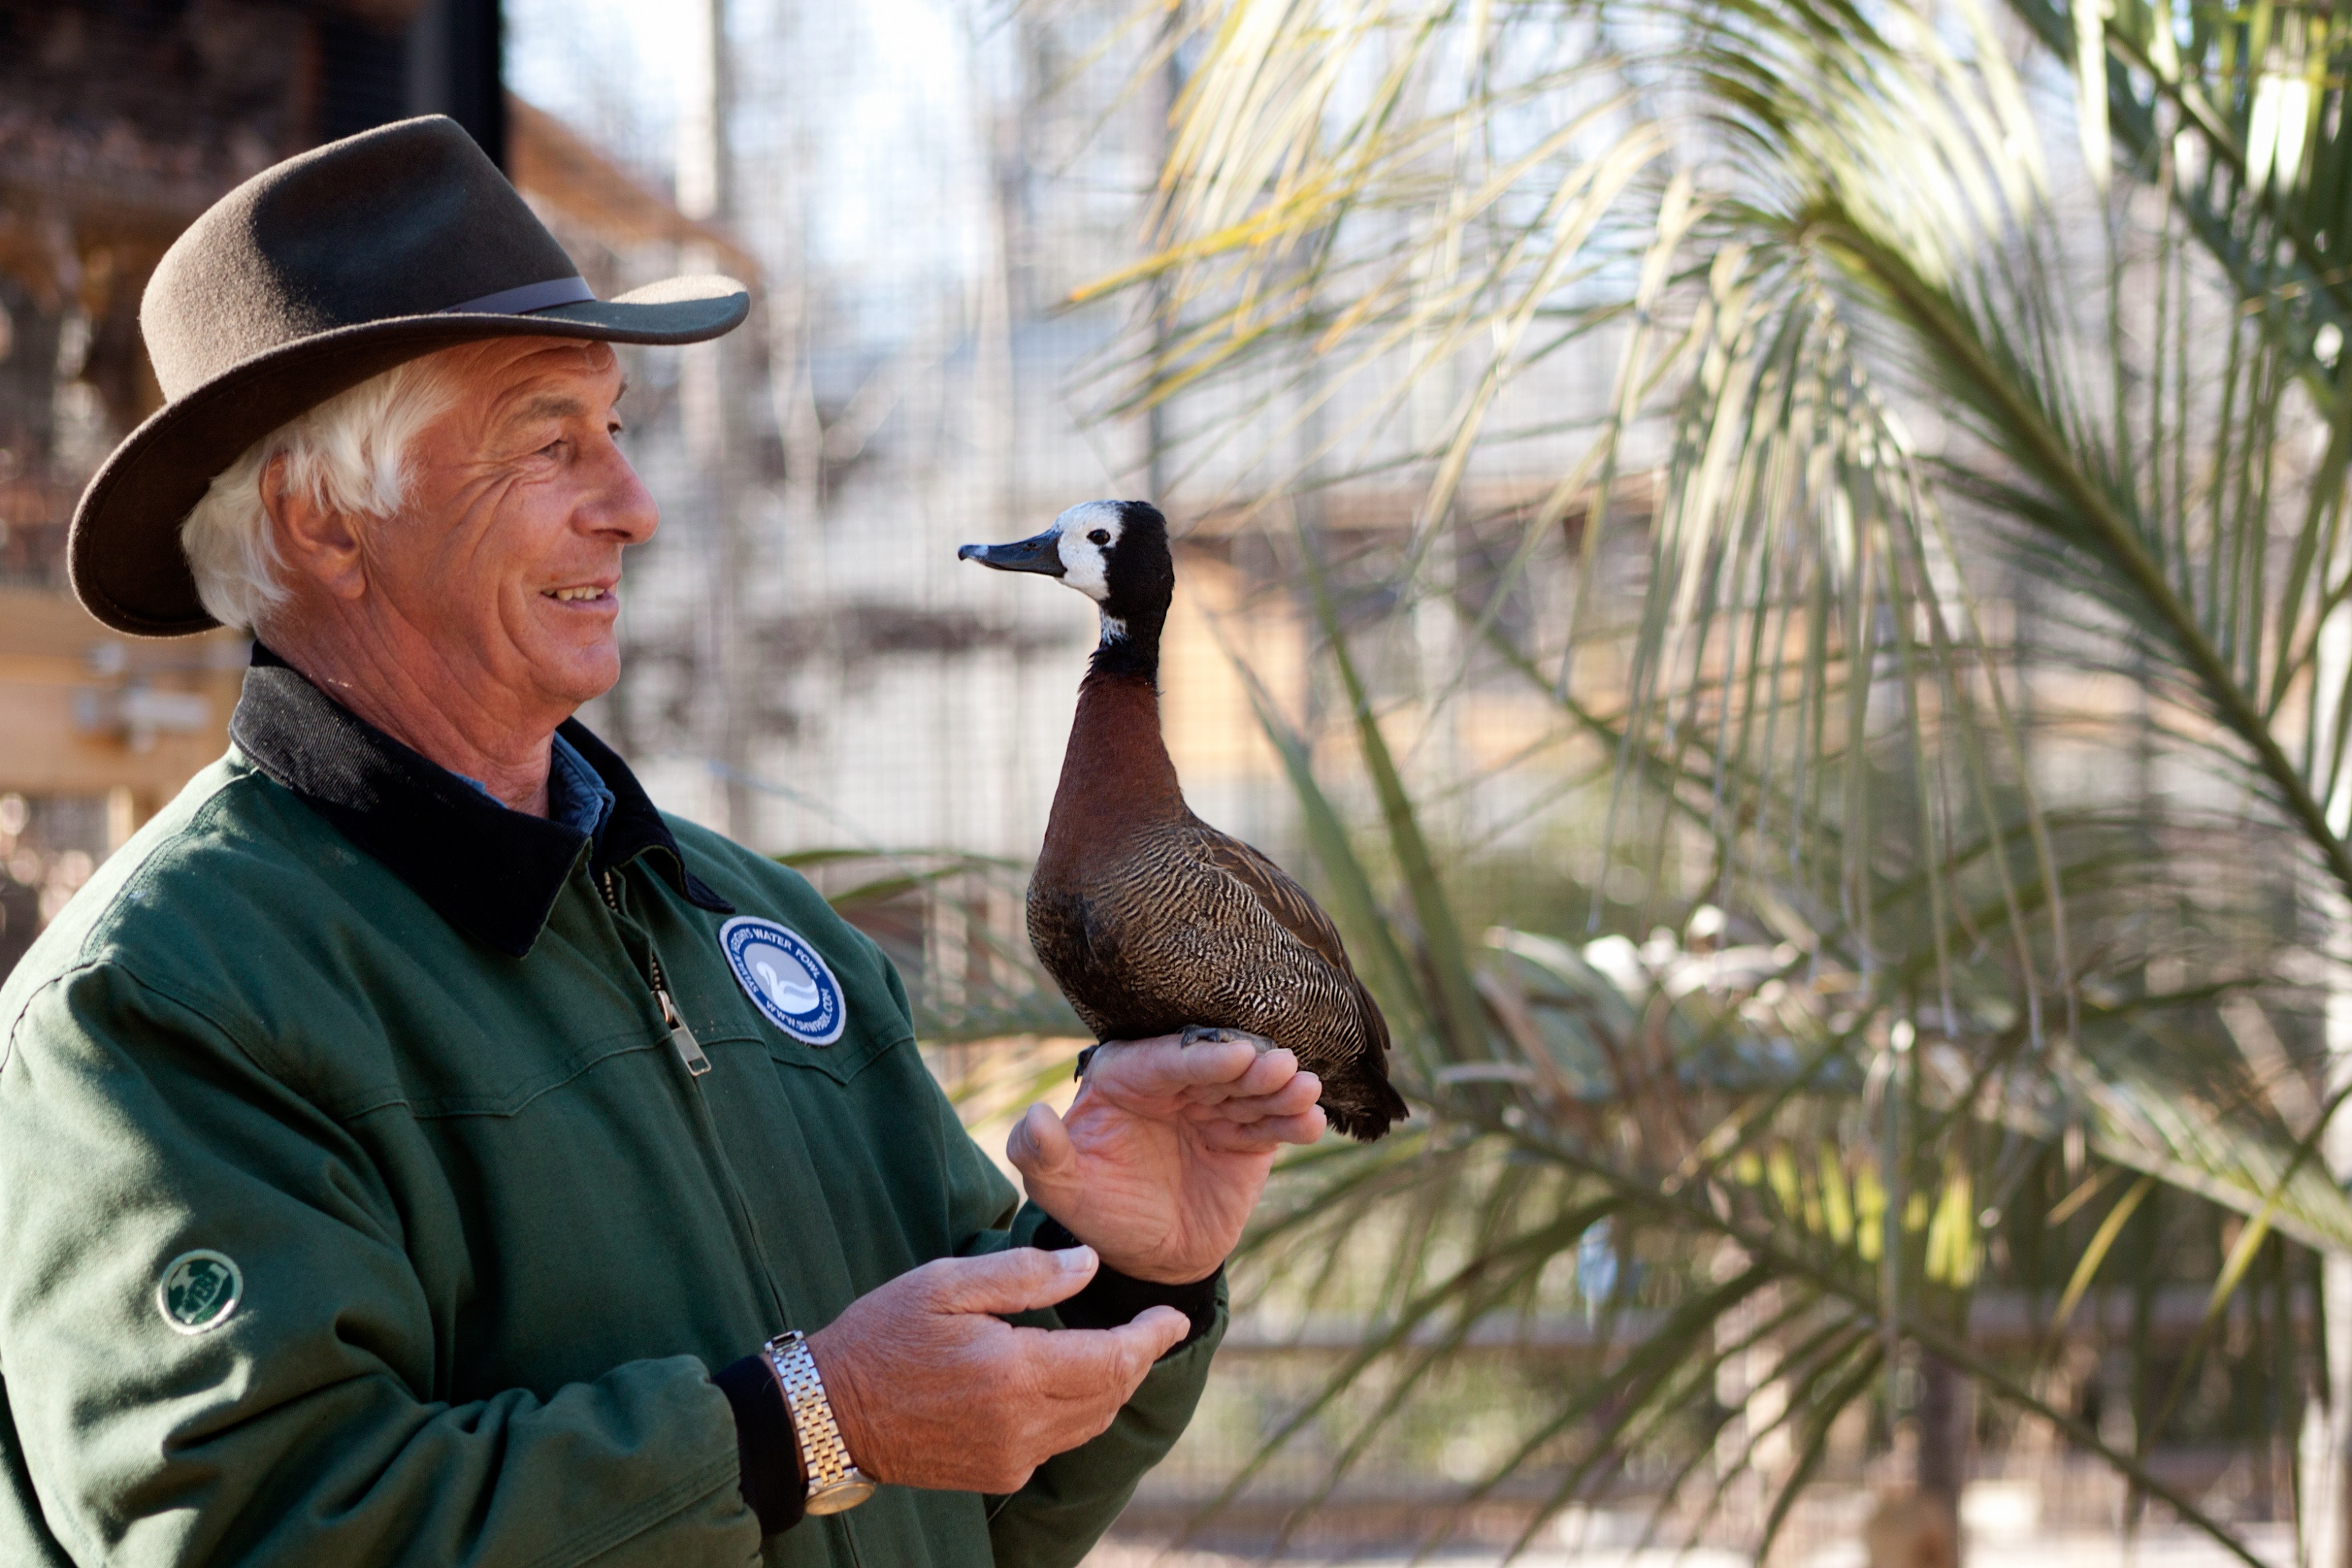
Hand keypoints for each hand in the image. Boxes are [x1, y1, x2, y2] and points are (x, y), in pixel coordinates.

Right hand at [807, 1246, 1187, 1493]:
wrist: (828, 1414)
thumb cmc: (884, 1335)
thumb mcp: (947, 1283)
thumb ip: (1025, 1274)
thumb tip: (1089, 1266)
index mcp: (1014, 1371)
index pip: (1114, 1360)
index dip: (1152, 1337)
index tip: (1175, 1316)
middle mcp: (1021, 1425)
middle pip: (1111, 1394)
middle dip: (1137, 1358)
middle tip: (1151, 1326)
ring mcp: (1010, 1457)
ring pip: (1091, 1422)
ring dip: (1111, 1385)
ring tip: (1118, 1349)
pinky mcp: (997, 1475)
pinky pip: (1057, 1441)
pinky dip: (1075, 1410)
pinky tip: (1063, 1382)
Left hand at [1006, 1032, 1325, 1284]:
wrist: (1144, 1258)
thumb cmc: (1095, 1211)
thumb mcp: (1058, 1187)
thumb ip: (1039, 1152)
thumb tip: (1036, 1114)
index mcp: (1126, 1078)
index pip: (1167, 1061)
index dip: (1203, 1059)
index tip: (1235, 1057)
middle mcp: (1175, 1085)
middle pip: (1218, 1068)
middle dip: (1252, 1067)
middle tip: (1282, 1066)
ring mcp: (1215, 1109)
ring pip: (1251, 1091)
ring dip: (1280, 1089)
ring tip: (1305, 1089)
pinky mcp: (1246, 1139)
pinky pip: (1271, 1126)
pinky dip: (1293, 1122)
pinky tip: (1311, 1122)